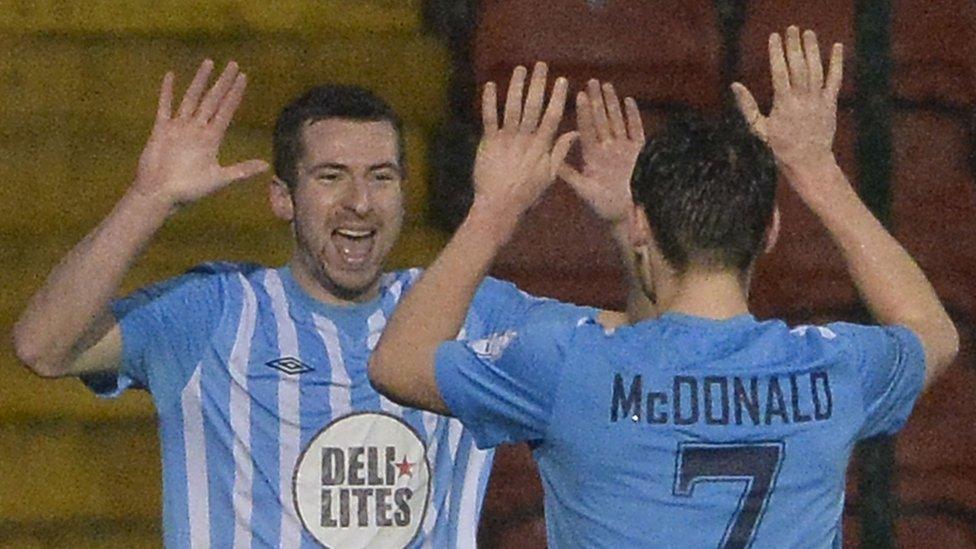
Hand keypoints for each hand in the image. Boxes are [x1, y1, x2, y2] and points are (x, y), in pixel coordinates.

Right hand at [132, 59, 267, 207]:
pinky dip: (167, 91)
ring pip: (192, 98)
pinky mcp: (161, 130)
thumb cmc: (190, 191)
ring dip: (199, 80)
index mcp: (212, 139)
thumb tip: (267, 166)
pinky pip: (165, 106)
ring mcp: (179, 128)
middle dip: (223, 82)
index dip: (235, 94)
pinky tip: (171, 75)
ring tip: (209, 62)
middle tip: (233, 64)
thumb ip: (242, 170)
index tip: (244, 78)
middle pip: (213, 99)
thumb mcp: (219, 180)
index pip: (227, 110)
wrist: (160, 195)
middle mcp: (197, 129)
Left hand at [472, 62, 575, 226]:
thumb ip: (560, 152)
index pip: (552, 116)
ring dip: (515, 86)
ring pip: (512, 107)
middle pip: (533, 106)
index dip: (557, 97)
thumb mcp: (549, 175)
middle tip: (541, 65)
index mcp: (541, 146)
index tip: (562, 80)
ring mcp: (506, 139)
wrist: (499, 205)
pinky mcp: (488, 142)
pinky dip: (488, 102)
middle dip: (537, 84)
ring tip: (520, 69)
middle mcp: (525, 138)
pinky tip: (489, 85)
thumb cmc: (526, 193)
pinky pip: (489, 118)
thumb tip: (576, 133)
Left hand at [559, 79, 644, 224]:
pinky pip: (636, 131)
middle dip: (596, 101)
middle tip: (591, 81)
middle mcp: (607, 149)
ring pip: (617, 121)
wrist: (626, 217)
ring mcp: (624, 149)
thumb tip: (551, 160)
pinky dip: (633, 117)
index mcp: (592, 156)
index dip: (584, 113)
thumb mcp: (583, 189)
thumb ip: (569, 173)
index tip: (578, 95)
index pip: (587, 130)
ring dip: (612, 104)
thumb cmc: (603, 207)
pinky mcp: (640, 153)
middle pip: (601, 120)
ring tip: (606, 85)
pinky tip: (629, 100)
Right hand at [732, 26, 841, 172]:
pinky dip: (837, 62)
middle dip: (795, 46)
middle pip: (799, 66)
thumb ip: (747, 106)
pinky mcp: (831, 103)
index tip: (773, 37)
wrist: (808, 162)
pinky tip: (837, 47)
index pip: (779, 72)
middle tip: (791, 29)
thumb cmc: (779, 147)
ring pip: (816, 69)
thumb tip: (735, 85)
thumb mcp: (758, 128)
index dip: (776, 53)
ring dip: (813, 49)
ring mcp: (818, 100)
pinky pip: (835, 79)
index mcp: (783, 104)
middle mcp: (802, 99)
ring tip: (808, 33)